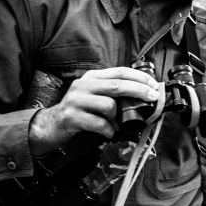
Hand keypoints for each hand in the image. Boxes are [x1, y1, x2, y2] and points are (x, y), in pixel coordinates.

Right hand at [28, 67, 159, 153]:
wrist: (51, 125)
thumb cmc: (80, 111)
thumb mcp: (95, 96)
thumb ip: (113, 93)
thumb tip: (144, 96)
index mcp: (92, 77)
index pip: (120, 72)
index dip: (139, 78)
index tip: (154, 85)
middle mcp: (83, 85)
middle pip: (117, 85)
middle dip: (139, 91)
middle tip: (152, 98)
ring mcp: (76, 100)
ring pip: (108, 105)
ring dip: (119, 118)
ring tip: (118, 125)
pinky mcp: (71, 117)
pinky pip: (99, 124)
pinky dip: (108, 131)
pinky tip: (109, 133)